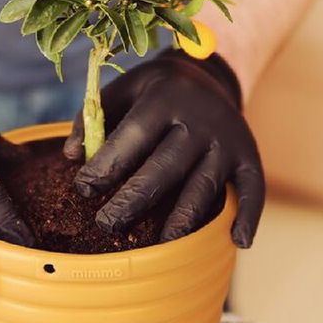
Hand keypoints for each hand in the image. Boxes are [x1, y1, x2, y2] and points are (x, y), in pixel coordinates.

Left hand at [63, 50, 264, 247]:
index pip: (132, 136)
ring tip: (161, 245)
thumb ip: (90, 120)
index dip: (106, 164)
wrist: (208, 76)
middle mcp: (198, 121)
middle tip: (105, 225)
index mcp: (162, 100)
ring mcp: (226, 141)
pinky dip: (248, 216)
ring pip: (204, 185)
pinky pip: (253, 189)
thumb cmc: (151, 93)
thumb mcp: (119, 92)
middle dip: (133, 200)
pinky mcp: (248, 157)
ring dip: (183, 218)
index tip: (83, 188)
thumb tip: (69, 156)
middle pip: (164, 167)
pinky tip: (238, 242)